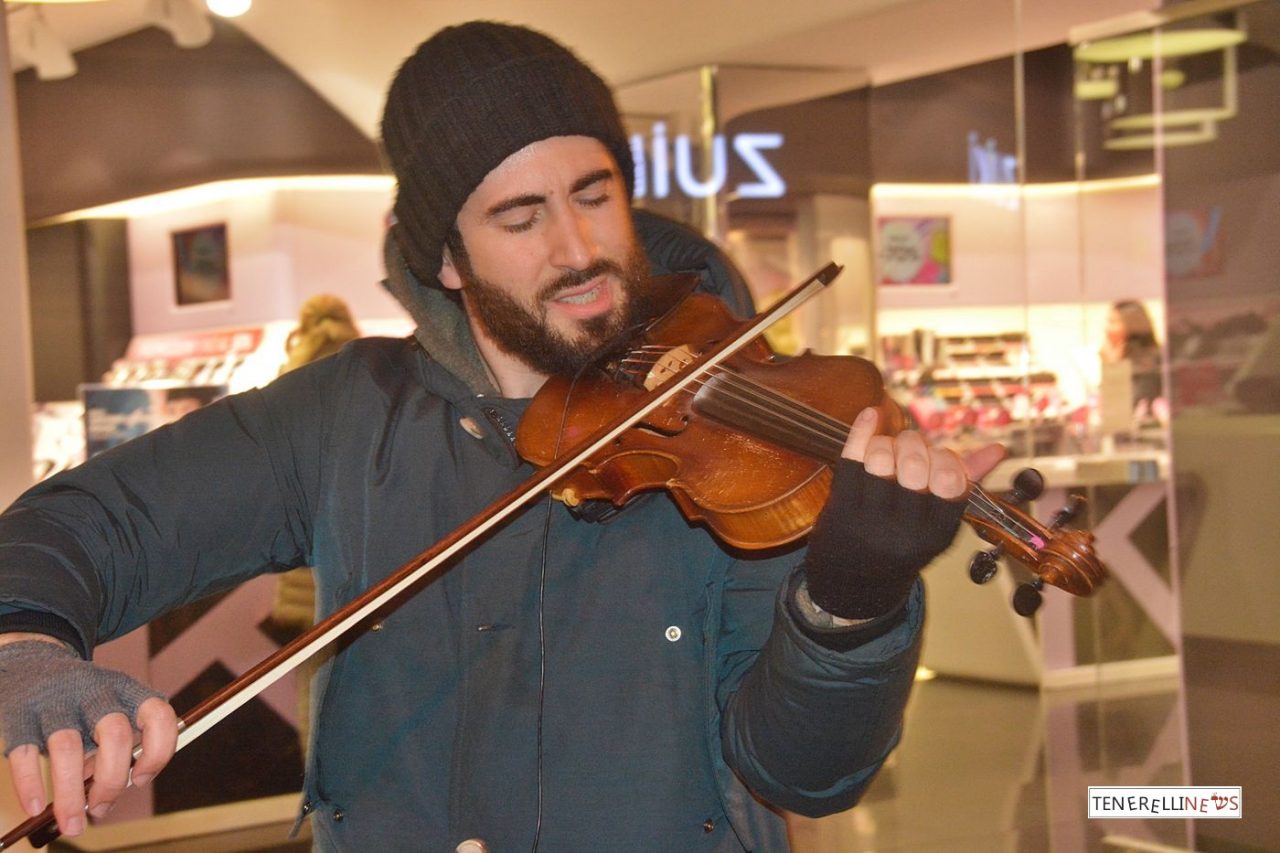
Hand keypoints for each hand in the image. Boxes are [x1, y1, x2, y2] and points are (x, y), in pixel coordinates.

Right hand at [0, 635, 176, 837]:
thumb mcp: (110, 712)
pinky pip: (24, 753)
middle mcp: (96, 692)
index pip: (158, 715)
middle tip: (100, 808)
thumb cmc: (82, 702)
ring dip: (70, 794)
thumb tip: (106, 798)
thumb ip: (116, 749)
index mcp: (127, 691)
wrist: (33, 663)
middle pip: (115, 735)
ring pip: (68, 748)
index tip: (141, 779)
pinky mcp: (21, 713)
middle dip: (112, 782)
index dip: (158, 751)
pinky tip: (35, 806)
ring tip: (71, 823)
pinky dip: (30, 784)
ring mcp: (57, 701)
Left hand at [801, 407, 1005, 620]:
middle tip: (910, 447)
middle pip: (913, 462)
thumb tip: (998, 449)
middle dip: (914, 443)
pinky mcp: (840, 506)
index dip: (945, 458)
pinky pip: (850, 456)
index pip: (950, 480)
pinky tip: (872, 414)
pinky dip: (863, 428)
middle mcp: (903, 530)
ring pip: (880, 456)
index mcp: (936, 534)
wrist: (854, 579)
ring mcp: (868, 519)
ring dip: (888, 441)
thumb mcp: (938, 522)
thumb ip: (966, 482)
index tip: (938, 459)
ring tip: (889, 449)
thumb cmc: (904, 541)